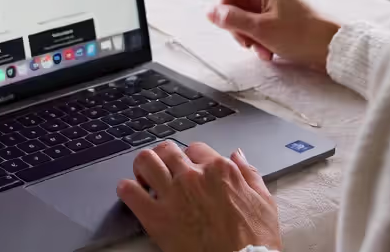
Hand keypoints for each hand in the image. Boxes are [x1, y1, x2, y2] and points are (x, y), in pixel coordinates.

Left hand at [117, 142, 281, 251]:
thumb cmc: (255, 241)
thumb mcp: (264, 202)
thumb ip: (249, 173)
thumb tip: (237, 155)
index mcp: (220, 170)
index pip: (195, 148)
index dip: (190, 158)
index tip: (187, 168)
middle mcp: (193, 176)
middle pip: (167, 150)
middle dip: (163, 158)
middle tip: (162, 171)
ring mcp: (173, 194)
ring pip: (146, 161)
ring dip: (142, 167)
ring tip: (143, 178)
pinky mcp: (156, 217)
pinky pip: (129, 191)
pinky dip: (126, 189)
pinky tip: (130, 193)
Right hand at [208, 0, 339, 71]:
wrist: (333, 47)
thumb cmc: (304, 35)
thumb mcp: (261, 29)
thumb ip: (232, 20)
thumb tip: (211, 12)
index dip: (226, 13)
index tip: (233, 31)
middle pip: (238, 6)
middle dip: (241, 29)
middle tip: (250, 43)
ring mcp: (278, 2)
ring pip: (250, 19)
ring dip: (252, 38)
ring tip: (264, 51)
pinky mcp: (285, 15)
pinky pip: (263, 25)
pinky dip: (263, 39)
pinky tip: (271, 51)